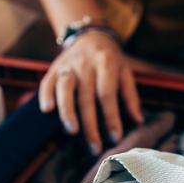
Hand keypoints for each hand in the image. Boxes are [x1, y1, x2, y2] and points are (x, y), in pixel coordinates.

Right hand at [38, 31, 143, 153]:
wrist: (90, 35)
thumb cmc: (110, 60)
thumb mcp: (125, 71)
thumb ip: (131, 96)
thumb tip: (138, 121)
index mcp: (106, 63)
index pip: (107, 94)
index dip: (111, 117)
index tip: (115, 138)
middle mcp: (85, 64)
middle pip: (86, 97)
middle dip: (90, 125)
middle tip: (94, 147)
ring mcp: (68, 65)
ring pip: (65, 89)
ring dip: (67, 111)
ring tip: (71, 131)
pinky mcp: (54, 68)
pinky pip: (47, 82)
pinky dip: (45, 95)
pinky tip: (46, 110)